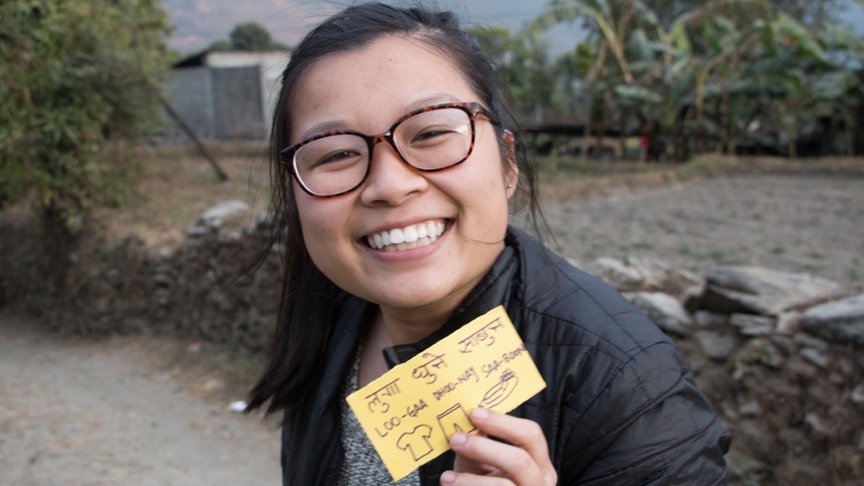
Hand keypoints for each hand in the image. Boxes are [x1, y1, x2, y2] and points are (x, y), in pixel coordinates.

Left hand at [440, 408, 556, 484]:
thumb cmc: (481, 481)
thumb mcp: (480, 461)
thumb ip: (478, 442)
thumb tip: (465, 420)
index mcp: (538, 462)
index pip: (531, 435)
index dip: (503, 423)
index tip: (475, 414)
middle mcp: (541, 482)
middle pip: (520, 461)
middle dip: (485, 449)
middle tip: (456, 440)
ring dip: (471, 481)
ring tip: (446, 477)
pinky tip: (452, 485)